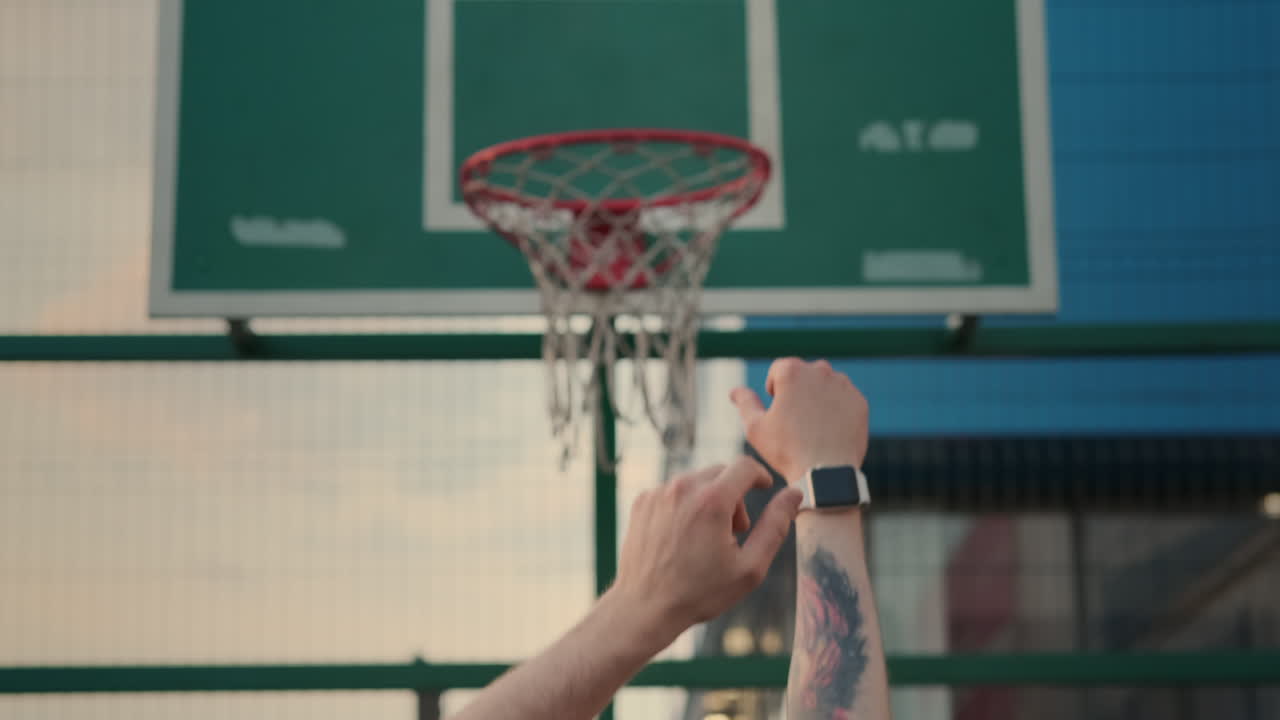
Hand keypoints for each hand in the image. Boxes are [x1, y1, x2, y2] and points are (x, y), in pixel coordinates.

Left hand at [610, 457, 803, 641]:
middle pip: (721, 473)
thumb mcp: (750, 567)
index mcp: (712, 501)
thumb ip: (776, 526)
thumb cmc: (700, 593)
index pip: (745, 466)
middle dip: (735, 495)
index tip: (765, 488)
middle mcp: (682, 488)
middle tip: (735, 532)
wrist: (644, 607)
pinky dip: (685, 505)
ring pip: (697, 481)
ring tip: (707, 539)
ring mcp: (658, 493)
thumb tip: (794, 494)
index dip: (760, 476)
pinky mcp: (642, 502)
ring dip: (710, 500)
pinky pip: (674, 491)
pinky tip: (684, 537)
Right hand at [730, 358, 869, 484]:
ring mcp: (843, 385)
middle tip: (795, 421)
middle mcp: (820, 370)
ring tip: (813, 427)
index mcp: (792, 371)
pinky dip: (837, 410)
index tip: (778, 411)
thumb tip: (734, 391)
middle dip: (798, 391)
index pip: (779, 369)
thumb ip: (745, 403)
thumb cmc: (786, 450)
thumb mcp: (755, 427)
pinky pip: (845, 399)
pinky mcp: (860, 401)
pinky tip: (829, 431)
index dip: (774, 390)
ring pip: (826, 385)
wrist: (825, 474)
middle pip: (804, 374)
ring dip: (818, 398)